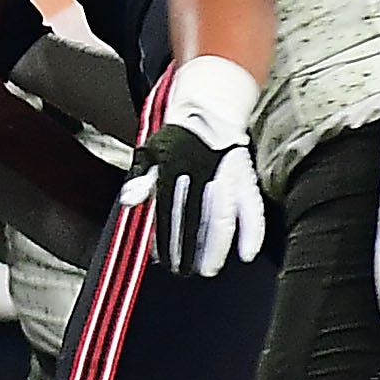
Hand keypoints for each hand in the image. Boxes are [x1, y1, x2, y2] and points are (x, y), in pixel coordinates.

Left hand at [119, 55, 268, 276]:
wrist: (210, 108)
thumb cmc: (179, 137)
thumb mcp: (152, 153)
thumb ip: (142, 180)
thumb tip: (128, 202)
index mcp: (175, 167)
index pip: (167, 210)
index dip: (163, 238)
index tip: (161, 260)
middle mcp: (201, 172)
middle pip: (194, 219)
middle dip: (189, 249)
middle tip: (184, 271)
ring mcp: (226, 175)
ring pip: (222, 217)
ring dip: (216, 247)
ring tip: (209, 268)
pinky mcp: (245, 177)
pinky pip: (252, 208)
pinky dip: (252, 232)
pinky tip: (247, 253)